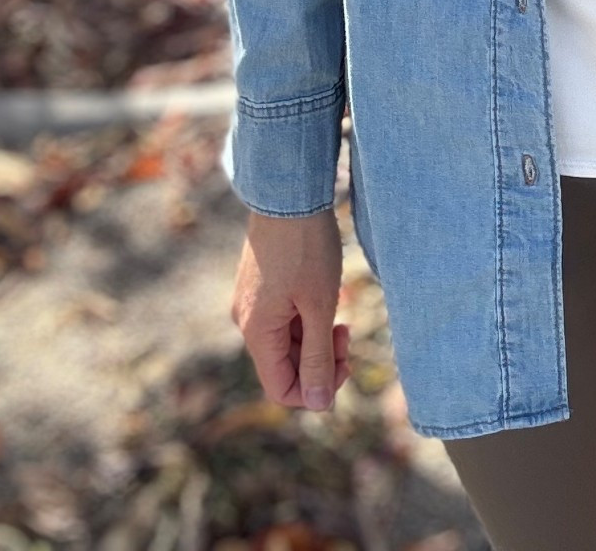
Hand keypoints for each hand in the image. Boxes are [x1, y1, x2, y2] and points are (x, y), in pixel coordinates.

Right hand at [231, 206, 349, 411]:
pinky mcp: (261, 283)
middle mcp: (247, 321)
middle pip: (284, 365)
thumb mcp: (319, 307)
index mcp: (256, 332)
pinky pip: (283, 317)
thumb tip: (320, 404)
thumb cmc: (306, 248)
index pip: (280, 389)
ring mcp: (252, 301)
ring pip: (286, 340)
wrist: (288, 191)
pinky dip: (307, 316)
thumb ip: (317, 358)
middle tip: (348, 332)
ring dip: (315, 336)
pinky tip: (326, 293)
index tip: (345, 363)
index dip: (315, 390)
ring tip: (340, 309)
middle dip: (320, 359)